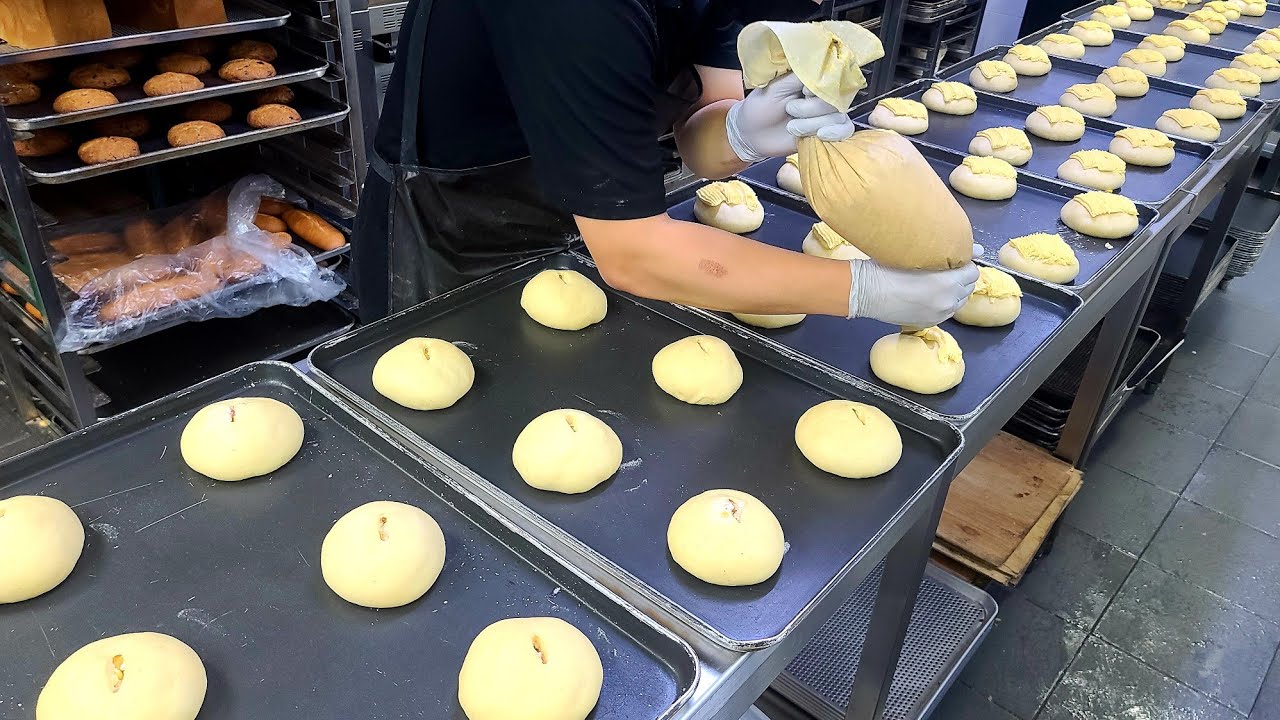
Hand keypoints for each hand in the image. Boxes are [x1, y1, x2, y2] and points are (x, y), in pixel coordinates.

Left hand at [725, 74, 855, 163]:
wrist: (752, 135)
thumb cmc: (760, 107)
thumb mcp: (775, 87)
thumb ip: (798, 76)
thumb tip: (820, 66)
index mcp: (810, 78)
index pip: (831, 76)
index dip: (819, 87)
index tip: (803, 92)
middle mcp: (822, 93)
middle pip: (834, 99)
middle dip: (812, 109)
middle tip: (790, 110)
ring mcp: (827, 112)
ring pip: (837, 117)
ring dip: (813, 124)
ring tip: (792, 127)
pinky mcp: (828, 130)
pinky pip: (845, 129)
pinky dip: (835, 133)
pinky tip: (819, 135)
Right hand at [847, 245, 983, 326]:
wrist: (866, 291)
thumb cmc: (888, 267)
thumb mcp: (918, 253)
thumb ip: (951, 253)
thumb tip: (977, 250)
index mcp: (948, 282)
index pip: (972, 271)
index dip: (964, 263)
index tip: (952, 259)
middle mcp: (948, 300)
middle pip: (968, 287)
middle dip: (960, 277)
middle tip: (944, 270)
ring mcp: (939, 314)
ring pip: (959, 301)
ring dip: (954, 292)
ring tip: (936, 283)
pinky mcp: (929, 322)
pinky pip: (946, 311)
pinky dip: (943, 303)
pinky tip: (929, 295)